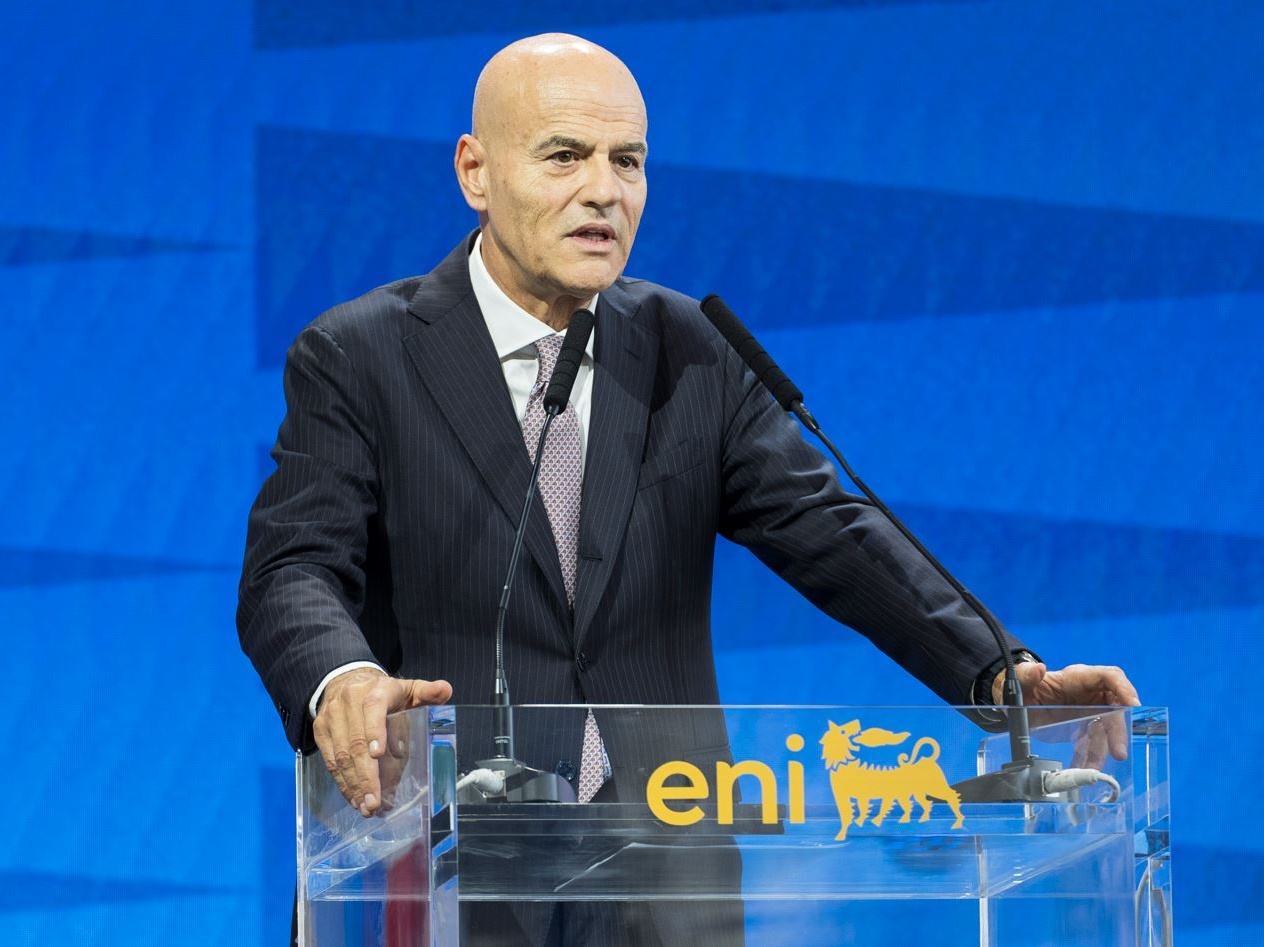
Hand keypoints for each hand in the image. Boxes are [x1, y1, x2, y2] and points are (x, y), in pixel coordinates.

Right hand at [312, 668, 451, 816]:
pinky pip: (330, 760)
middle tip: (375, 801)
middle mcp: (350, 702)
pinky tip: (353, 798)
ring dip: (353, 784)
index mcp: (376, 691)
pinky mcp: (321, 731)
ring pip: (341, 755)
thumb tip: (446, 690)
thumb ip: (427, 692)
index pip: (374, 709)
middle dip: (366, 775)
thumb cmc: (385, 692)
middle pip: (356, 741)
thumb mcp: (408, 688)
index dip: (375, 732)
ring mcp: (332, 717)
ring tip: (366, 806)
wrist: (346, 680)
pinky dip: (342, 782)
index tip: (378, 755)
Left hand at [992, 662, 1139, 766]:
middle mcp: (1089, 694)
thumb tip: (1038, 668)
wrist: (1016, 701)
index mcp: (1078, 678)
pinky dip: (1088, 757)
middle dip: (1118, 730)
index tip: (1133, 705)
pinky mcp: (1083, 727)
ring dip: (1101, 751)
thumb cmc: (1024, 685)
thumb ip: (1026, 675)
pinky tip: (1082, 770)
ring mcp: (1088, 711)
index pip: (1109, 676)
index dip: (1124, 688)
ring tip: (1093, 770)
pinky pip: (1091, 743)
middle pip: (1113, 708)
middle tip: (1119, 752)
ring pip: (1103, 731)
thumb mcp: (1021, 679)